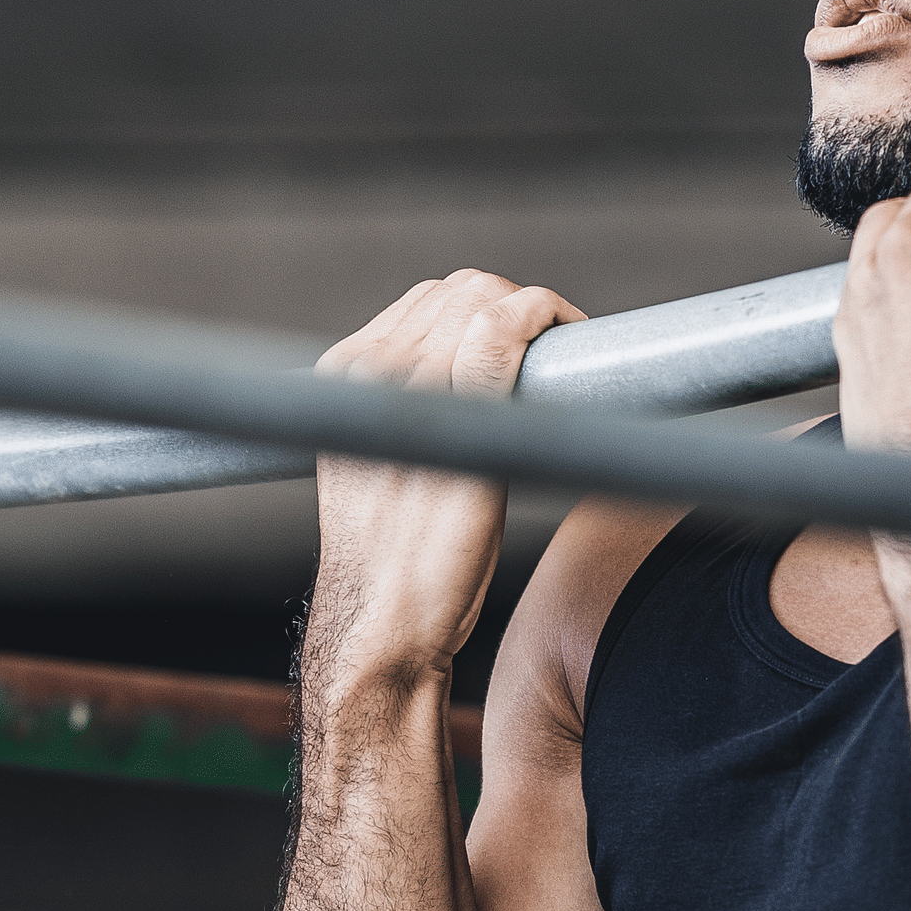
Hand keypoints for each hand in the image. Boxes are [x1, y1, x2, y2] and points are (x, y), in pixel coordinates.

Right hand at [306, 271, 587, 689]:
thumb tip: (476, 378)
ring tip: (568, 354)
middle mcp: (366, 367)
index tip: (528, 339)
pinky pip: (504, 332)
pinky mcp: (453, 414)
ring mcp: (406, 386)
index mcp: (342, 372)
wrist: (383, 620)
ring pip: (485, 300)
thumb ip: (410, 409)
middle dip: (520, 306)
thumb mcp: (378, 464)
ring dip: (539, 315)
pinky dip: (544, 320)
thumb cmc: (395, 556)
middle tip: (561, 348)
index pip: (431, 300)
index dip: (492, 307)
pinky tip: (568, 341)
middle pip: (461, 290)